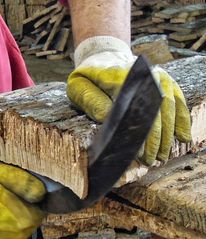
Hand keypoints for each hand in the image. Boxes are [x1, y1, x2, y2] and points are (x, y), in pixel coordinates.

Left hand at [67, 36, 190, 164]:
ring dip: (167, 135)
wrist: (105, 55)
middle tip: (150, 160)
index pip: (130, 107)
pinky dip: (182, 120)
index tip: (136, 149)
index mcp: (118, 77)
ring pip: (168, 108)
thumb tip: (106, 118)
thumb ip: (91, 101)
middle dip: (153, 139)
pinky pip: (178, 100)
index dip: (135, 130)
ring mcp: (156, 76)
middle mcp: (142, 75)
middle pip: (152, 110)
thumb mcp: (79, 87)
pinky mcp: (165, 80)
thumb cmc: (89, 76)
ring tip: (162, 156)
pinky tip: (182, 138)